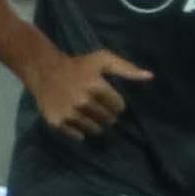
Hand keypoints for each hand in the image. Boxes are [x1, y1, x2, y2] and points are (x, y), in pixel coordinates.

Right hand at [29, 40, 146, 141]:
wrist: (44, 70)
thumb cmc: (78, 65)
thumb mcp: (102, 60)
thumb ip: (126, 68)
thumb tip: (150, 77)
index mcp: (96, 86)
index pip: (119, 107)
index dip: (116, 103)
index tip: (107, 97)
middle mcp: (83, 102)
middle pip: (108, 120)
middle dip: (106, 114)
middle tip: (96, 104)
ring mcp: (70, 114)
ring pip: (94, 130)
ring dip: (94, 123)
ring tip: (87, 111)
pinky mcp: (58, 122)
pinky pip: (78, 135)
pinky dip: (79, 130)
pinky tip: (76, 118)